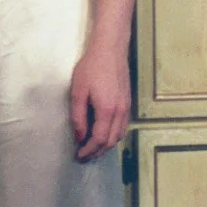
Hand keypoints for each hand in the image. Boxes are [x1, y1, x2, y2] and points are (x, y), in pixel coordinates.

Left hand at [70, 43, 130, 160]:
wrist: (110, 50)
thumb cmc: (91, 67)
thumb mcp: (78, 91)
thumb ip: (78, 115)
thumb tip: (79, 136)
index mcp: (107, 110)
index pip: (98, 139)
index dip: (88, 150)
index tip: (78, 156)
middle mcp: (120, 112)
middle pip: (111, 141)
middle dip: (97, 152)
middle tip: (84, 156)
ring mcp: (126, 108)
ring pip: (119, 136)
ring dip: (106, 146)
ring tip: (93, 149)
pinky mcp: (128, 103)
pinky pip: (123, 127)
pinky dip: (113, 136)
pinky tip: (104, 134)